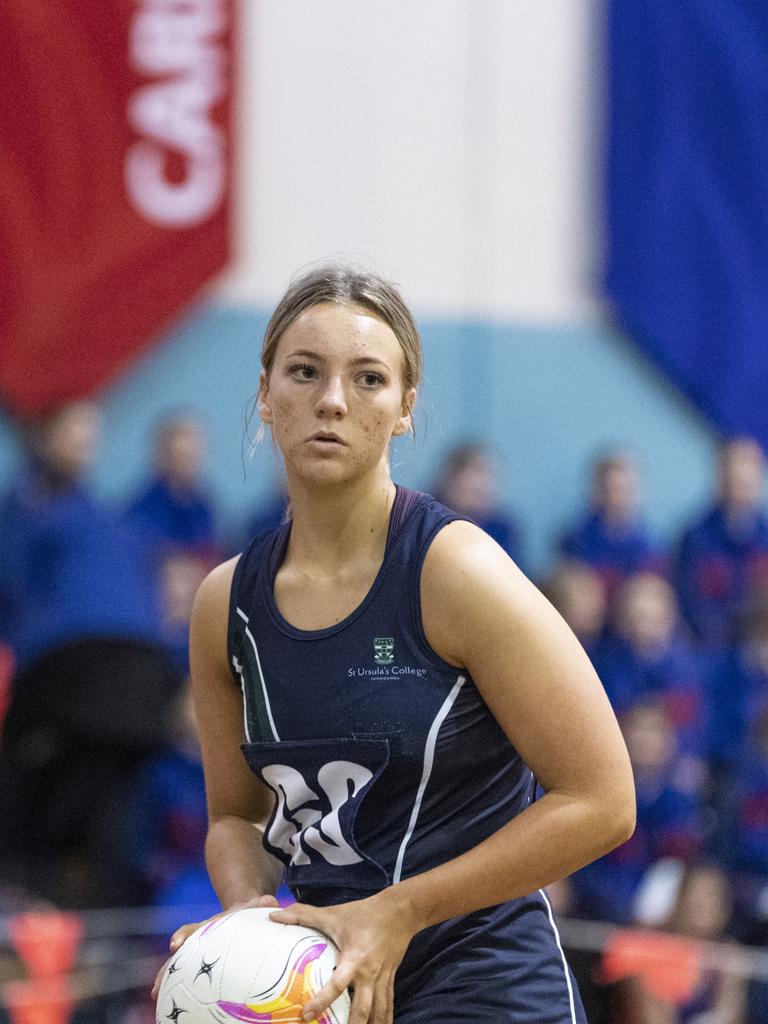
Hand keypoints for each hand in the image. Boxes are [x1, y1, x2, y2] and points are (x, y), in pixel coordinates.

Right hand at [151, 893, 279, 999]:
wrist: (244, 914)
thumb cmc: (250, 914)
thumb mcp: (255, 907)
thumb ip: (262, 904)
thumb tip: (272, 901)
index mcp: (210, 925)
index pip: (194, 929)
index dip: (184, 935)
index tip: (175, 945)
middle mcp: (200, 939)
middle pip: (180, 954)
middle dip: (167, 968)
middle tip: (157, 986)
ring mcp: (199, 952)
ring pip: (178, 967)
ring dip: (166, 981)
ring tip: (156, 996)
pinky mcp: (203, 965)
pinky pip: (187, 978)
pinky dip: (177, 989)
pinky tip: (168, 1004)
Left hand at [270, 890, 415, 1023]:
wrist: (399, 911)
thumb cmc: (363, 912)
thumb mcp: (333, 913)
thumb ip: (303, 915)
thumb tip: (274, 915)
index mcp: (354, 958)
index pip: (337, 985)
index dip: (321, 1001)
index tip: (306, 1016)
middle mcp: (369, 973)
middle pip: (362, 1008)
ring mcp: (381, 978)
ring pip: (378, 1011)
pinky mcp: (390, 979)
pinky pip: (388, 1004)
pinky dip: (384, 1020)